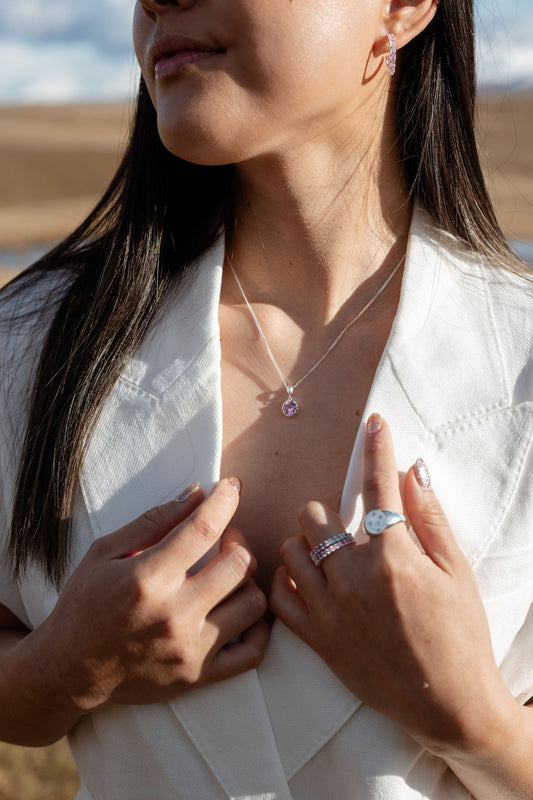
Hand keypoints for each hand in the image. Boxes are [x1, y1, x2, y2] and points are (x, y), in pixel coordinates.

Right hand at [32, 479, 268, 718]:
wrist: (68, 672)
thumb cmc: (84, 606)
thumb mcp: (105, 552)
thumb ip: (153, 521)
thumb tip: (196, 493)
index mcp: (147, 579)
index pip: (203, 529)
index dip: (225, 500)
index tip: (233, 487)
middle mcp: (173, 615)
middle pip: (239, 564)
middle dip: (238, 539)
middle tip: (224, 537)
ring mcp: (190, 650)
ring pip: (253, 603)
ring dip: (248, 580)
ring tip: (229, 573)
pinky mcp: (198, 677)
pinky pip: (253, 651)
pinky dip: (259, 628)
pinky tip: (241, 609)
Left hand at [271, 414, 516, 756]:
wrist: (448, 703)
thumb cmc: (461, 635)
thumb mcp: (456, 572)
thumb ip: (429, 518)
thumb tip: (413, 470)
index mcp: (392, 557)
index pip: (379, 487)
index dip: (376, 449)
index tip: (373, 424)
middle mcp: (353, 578)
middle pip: (313, 515)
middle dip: (329, 512)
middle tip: (347, 527)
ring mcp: (330, 610)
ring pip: (289, 550)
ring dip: (305, 544)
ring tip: (326, 554)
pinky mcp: (317, 638)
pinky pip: (280, 596)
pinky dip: (287, 581)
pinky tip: (306, 579)